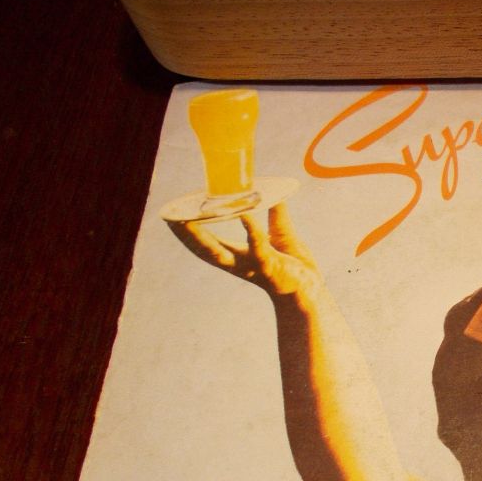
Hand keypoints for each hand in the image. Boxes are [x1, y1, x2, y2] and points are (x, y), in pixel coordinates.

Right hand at [169, 203, 322, 299]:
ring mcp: (253, 266)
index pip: (206, 244)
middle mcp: (239, 263)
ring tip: (189, 218)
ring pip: (222, 254)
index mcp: (238, 256)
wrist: (311, 289)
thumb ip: (275, 213)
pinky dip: (251, 231)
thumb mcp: (281, 233)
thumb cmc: (295, 264)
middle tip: (170, 219)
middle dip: (186, 236)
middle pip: (205, 250)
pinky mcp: (270, 266)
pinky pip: (258, 247)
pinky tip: (245, 215)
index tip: (171, 218)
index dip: (188, 233)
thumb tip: (273, 192)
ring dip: (204, 238)